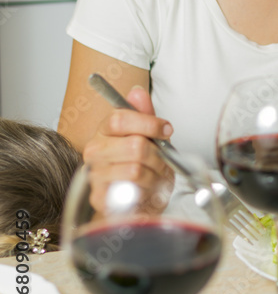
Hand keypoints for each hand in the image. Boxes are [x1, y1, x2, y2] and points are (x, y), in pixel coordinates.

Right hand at [83, 86, 174, 210]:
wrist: (134, 201)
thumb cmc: (140, 165)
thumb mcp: (147, 136)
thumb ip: (143, 114)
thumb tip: (137, 92)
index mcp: (103, 131)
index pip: (120, 119)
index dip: (149, 123)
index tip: (166, 130)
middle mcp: (94, 151)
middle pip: (135, 146)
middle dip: (157, 155)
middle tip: (162, 161)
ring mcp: (94, 175)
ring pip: (136, 169)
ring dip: (155, 174)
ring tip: (155, 176)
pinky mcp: (99, 198)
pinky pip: (133, 191)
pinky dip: (147, 191)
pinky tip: (146, 190)